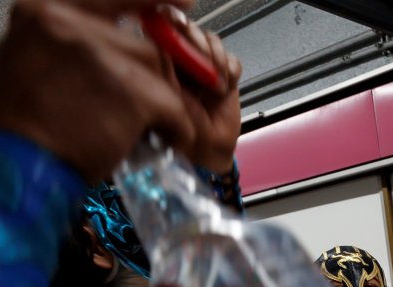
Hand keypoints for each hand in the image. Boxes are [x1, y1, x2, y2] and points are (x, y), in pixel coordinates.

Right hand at [0, 0, 196, 181]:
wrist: (25, 167)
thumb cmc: (31, 124)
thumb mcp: (35, 57)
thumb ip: (73, 37)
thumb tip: (124, 34)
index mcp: (42, 11)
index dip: (146, 3)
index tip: (181, 3)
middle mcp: (68, 24)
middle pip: (141, 45)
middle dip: (152, 80)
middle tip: (145, 107)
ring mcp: (102, 56)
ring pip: (159, 74)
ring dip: (161, 104)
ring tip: (140, 127)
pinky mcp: (132, 92)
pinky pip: (174, 106)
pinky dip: (176, 127)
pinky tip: (162, 138)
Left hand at [172, 23, 242, 171]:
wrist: (209, 150)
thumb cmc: (183, 132)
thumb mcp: (167, 98)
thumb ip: (163, 68)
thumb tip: (160, 41)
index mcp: (162, 64)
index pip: (165, 31)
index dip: (177, 30)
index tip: (182, 39)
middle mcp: (182, 61)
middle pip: (191, 30)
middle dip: (201, 45)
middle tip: (206, 65)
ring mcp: (204, 67)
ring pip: (213, 41)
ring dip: (218, 60)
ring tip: (217, 85)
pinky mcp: (225, 75)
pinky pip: (232, 59)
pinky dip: (232, 69)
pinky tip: (227, 86)